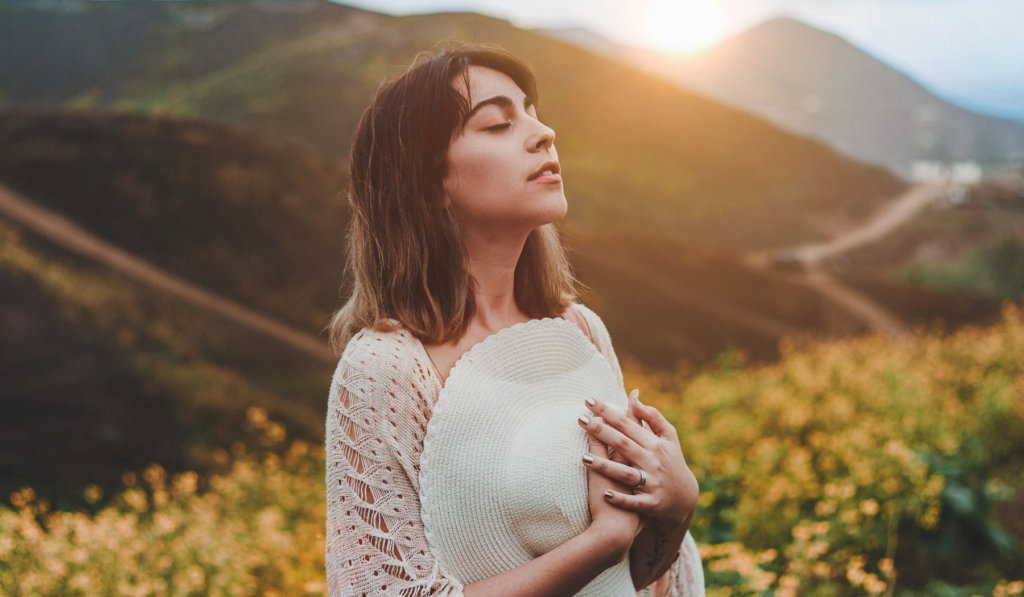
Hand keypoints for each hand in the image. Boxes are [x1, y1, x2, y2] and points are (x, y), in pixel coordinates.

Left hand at [578, 390, 697, 529]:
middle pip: (623, 444)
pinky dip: (621, 499)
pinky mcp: (650, 503)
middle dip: (601, 431)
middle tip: (580, 419)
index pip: (627, 424)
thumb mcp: (668, 436)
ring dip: (605, 467)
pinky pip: (634, 502)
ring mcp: (652, 483)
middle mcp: (652, 461)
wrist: (684, 497)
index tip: (589, 400)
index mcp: (654, 444)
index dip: (608, 412)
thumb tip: (634, 396)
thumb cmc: (671, 461)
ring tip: (583, 458)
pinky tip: (606, 494)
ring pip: (625, 473)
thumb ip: (652, 416)